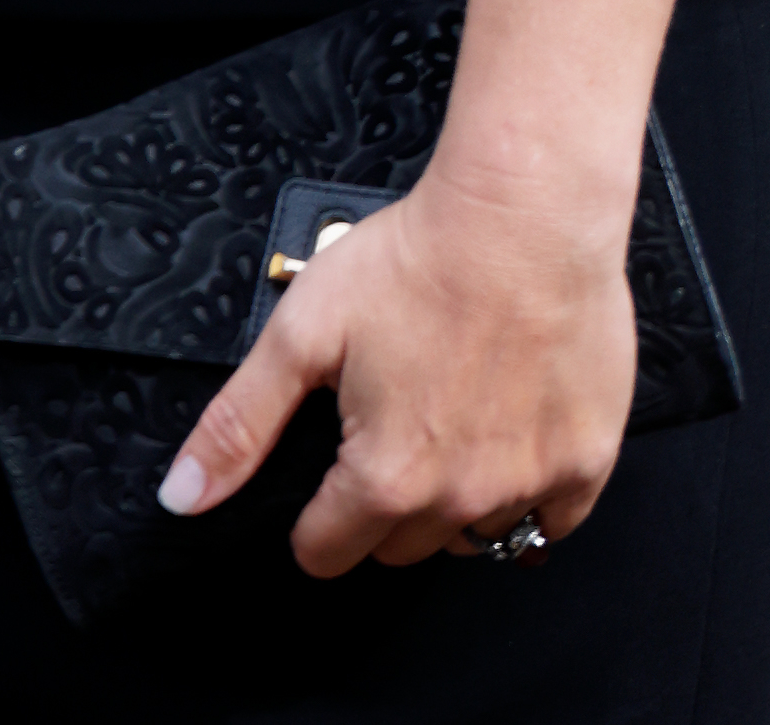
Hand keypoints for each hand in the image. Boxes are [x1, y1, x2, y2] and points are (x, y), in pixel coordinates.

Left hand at [161, 147, 638, 571]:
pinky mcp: (586, 466)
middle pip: (400, 547)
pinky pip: (550, 519)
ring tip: (443, 421)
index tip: (319, 488)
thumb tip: (183, 494)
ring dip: (451, 501)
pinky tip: (505, 431)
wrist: (524, 217)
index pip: (328, 552)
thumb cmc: (418, 261)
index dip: (311, 521)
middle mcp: (462, 502)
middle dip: (379, 504)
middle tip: (383, 427)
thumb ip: (239, 424)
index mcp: (387, 478)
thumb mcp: (300, 332)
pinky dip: (525, 491)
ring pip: (474, 537)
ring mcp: (531, 488)